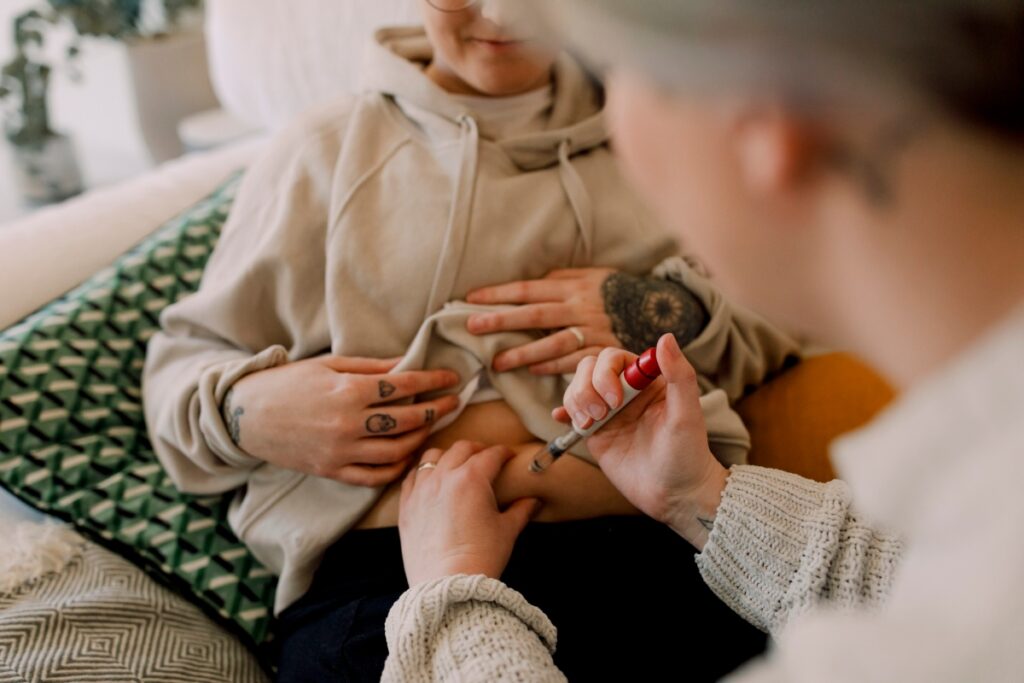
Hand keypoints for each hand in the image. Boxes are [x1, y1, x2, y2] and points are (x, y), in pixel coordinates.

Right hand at [226, 355, 460, 486]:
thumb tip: (407, 364)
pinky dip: (396, 468)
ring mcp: (340, 451)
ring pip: (396, 451)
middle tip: (454, 402)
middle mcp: (348, 424)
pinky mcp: (332, 471)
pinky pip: (374, 476)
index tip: (453, 377)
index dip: (433, 380)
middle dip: (436, 409)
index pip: (404, 386)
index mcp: (348, 391)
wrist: (245, 415)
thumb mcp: (329, 365)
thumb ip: (371, 367)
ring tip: (431, 426)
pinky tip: (408, 455)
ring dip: (421, 438)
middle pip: (407, 419)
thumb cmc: (288, 383)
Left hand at [398, 441, 540, 585]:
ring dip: (447, 456)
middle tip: (486, 457)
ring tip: (455, 465)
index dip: (503, 453)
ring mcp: (421, 490)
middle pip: (461, 449)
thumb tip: (534, 501)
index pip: (491, 455)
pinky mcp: (406, 506)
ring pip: (432, 457)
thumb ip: (521, 511)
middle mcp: (443, 477)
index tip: (509, 456)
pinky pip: (411, 478)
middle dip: (477, 449)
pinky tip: (430, 481)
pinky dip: (423, 474)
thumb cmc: (481, 558)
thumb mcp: (507, 531)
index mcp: (472, 479)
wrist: (447, 585)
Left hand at [465, 268, 621, 374]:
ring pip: (552, 343)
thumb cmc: (616, 290)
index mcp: (573, 286)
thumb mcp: (591, 275)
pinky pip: (575, 361)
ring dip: (523, 353)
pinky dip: (553, 367)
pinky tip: (533, 370)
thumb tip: (531, 283)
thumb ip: (562, 278)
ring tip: (497, 363)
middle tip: (472, 326)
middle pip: (534, 314)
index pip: (529, 289)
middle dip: (501, 320)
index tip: (472, 298)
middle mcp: (579, 308)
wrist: (660, 307)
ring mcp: (592, 331)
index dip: (499, 294)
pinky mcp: (604, 351)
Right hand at [554, 334, 727, 548]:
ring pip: (577, 388)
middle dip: (587, 388)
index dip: (606, 372)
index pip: (614, 358)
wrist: (675, 495)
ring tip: (590, 424)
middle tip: (602, 415)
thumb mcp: (687, 414)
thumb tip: (666, 337)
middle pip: (589, 368)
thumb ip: (679, 375)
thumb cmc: (688, 454)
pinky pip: (572, 413)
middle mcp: (626, 392)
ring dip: (576, 400)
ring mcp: (608, 411)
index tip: (616, 399)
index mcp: (648, 381)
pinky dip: (564, 412)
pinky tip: (563, 418)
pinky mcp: (596, 432)